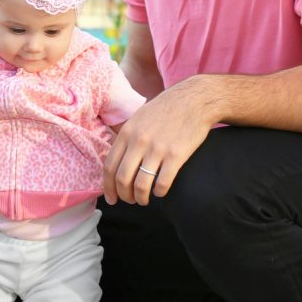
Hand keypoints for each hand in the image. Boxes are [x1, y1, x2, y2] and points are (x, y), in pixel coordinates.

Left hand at [102, 76, 217, 205]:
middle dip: (124, 196)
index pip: (109, 166)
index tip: (111, 198)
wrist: (194, 100)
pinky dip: (159, 192)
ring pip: (140, 185)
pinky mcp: (176, 155)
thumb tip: (116, 159)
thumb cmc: (165, 110)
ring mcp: (157, 149)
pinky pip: (162, 183)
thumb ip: (127, 137)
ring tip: (144, 200)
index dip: (108, 187)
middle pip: (122, 179)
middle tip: (130, 201)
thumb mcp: (138, 118)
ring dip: (140, 198)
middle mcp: (138, 142)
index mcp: (126, 133)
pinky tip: (160, 192)